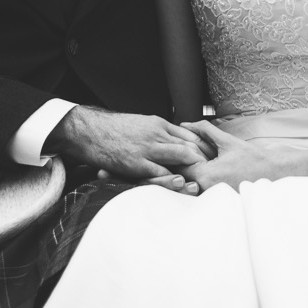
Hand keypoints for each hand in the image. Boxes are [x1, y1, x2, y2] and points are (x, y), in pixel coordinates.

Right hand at [49, 106, 203, 186]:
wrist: (91, 130)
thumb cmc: (115, 129)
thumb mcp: (142, 124)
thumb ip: (159, 133)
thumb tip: (175, 143)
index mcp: (160, 124)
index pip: (191, 134)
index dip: (205, 148)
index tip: (215, 159)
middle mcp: (158, 133)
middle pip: (191, 144)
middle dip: (206, 160)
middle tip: (216, 173)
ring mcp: (148, 147)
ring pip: (181, 155)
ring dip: (194, 169)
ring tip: (205, 180)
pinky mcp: (136, 162)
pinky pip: (159, 171)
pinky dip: (172, 177)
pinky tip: (181, 183)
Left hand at [180, 120, 307, 191]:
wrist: (273, 174)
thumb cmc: (252, 158)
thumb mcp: (227, 140)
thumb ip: (204, 130)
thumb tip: (186, 124)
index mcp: (206, 175)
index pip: (179, 165)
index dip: (175, 154)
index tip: (175, 145)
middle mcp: (206, 190)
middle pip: (182, 177)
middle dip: (179, 164)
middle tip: (179, 153)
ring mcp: (212, 197)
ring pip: (190, 185)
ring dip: (188, 173)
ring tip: (192, 161)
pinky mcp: (217, 200)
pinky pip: (200, 190)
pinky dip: (197, 180)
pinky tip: (204, 170)